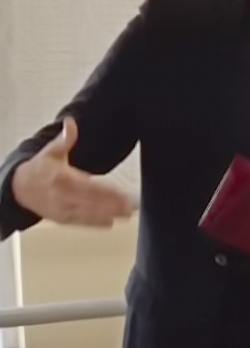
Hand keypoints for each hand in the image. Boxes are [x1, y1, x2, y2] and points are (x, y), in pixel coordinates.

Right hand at [10, 118, 132, 226]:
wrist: (21, 188)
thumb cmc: (39, 170)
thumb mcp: (51, 152)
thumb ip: (65, 139)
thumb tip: (70, 123)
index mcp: (62, 178)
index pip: (87, 186)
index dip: (105, 191)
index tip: (121, 193)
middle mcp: (63, 196)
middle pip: (91, 202)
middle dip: (112, 205)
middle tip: (130, 206)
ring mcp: (63, 209)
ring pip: (88, 214)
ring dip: (108, 215)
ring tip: (126, 214)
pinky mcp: (63, 219)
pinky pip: (81, 222)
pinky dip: (96, 223)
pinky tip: (110, 223)